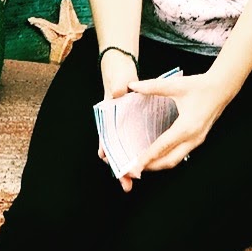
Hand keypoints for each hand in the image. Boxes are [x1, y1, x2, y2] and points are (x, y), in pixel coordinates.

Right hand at [97, 55, 136, 190]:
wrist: (119, 65)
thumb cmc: (117, 74)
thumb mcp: (118, 80)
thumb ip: (119, 87)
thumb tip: (121, 92)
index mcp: (109, 116)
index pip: (106, 137)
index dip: (108, 152)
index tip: (109, 164)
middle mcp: (115, 124)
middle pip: (117, 149)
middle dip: (121, 168)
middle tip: (127, 184)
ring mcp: (124, 126)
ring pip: (126, 149)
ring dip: (130, 164)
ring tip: (132, 181)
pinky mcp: (134, 125)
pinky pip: (136, 142)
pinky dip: (139, 154)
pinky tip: (145, 164)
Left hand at [130, 71, 230, 173]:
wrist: (222, 87)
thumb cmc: (201, 86)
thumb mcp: (175, 86)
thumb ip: (152, 87)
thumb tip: (132, 86)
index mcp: (186, 127)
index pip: (161, 147)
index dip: (146, 158)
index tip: (134, 166)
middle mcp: (193, 138)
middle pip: (169, 161)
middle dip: (151, 166)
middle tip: (134, 169)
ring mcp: (197, 140)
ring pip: (175, 159)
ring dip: (159, 164)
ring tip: (142, 164)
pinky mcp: (198, 139)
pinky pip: (181, 154)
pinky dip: (167, 157)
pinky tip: (157, 154)